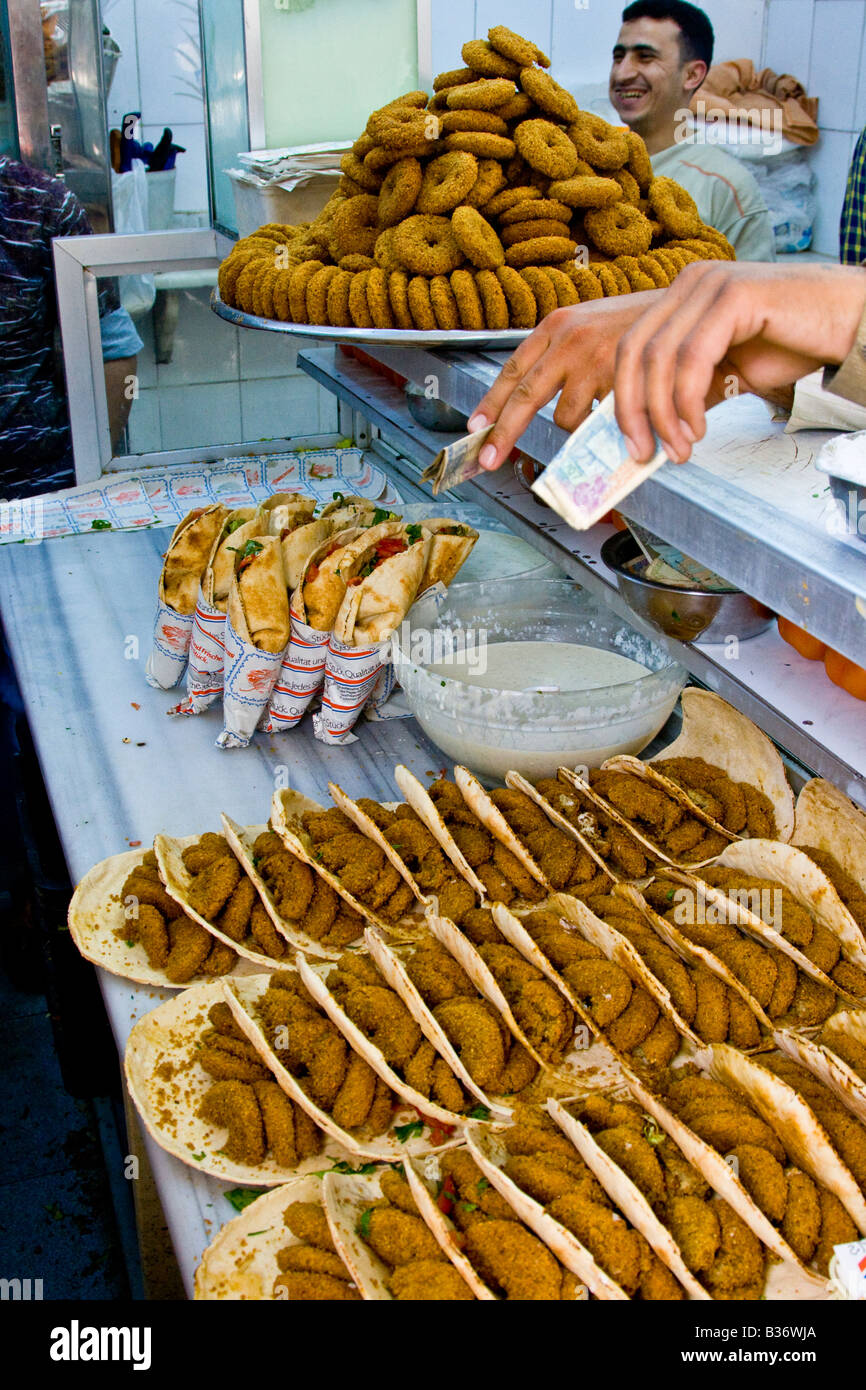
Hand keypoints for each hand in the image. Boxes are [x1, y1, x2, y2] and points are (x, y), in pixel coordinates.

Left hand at [466, 291, 660, 471]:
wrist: (693, 308)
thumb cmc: (641, 323)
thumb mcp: (593, 325)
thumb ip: (563, 354)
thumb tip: (531, 402)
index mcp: (558, 324)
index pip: (514, 368)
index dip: (491, 402)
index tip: (475, 427)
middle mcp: (570, 338)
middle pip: (525, 398)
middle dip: (503, 435)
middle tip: (487, 460)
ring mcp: (595, 359)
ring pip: (567, 417)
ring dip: (579, 425)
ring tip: (603, 410)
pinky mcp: (620, 381)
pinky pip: (599, 422)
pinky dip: (606, 426)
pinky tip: (623, 411)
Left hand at [612, 261, 865, 462]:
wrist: (851, 321)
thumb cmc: (795, 342)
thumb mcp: (729, 373)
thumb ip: (690, 391)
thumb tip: (652, 431)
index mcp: (682, 297)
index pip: (630, 349)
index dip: (623, 400)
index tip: (634, 443)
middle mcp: (691, 283)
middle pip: (634, 352)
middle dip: (632, 411)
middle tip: (644, 453)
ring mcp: (711, 285)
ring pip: (660, 358)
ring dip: (663, 414)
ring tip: (680, 448)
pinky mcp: (735, 296)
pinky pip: (694, 356)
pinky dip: (688, 400)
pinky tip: (699, 427)